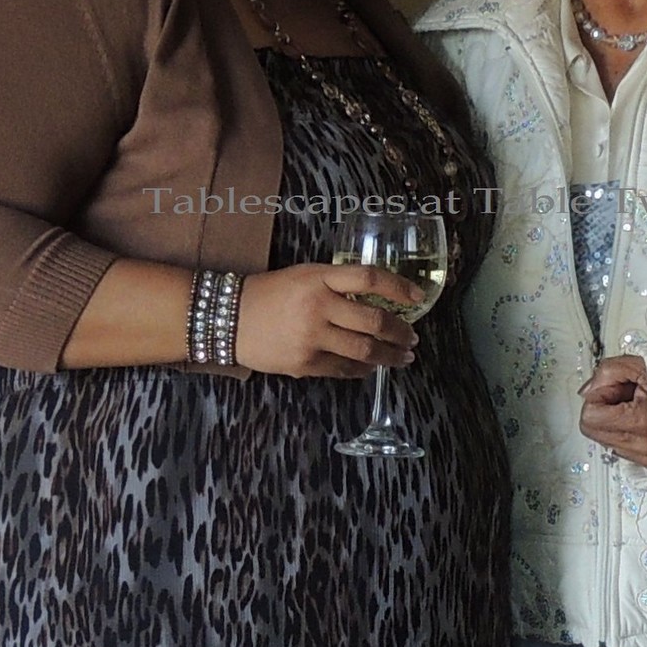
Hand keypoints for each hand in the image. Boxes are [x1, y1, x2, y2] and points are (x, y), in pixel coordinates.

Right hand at [237, 262, 420, 380]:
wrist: (228, 318)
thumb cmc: (269, 294)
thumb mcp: (303, 276)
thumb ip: (337, 286)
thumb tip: (377, 301)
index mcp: (318, 278)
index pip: (369, 278)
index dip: (399, 287)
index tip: (418, 297)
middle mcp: (318, 306)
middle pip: (374, 321)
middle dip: (400, 332)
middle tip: (412, 337)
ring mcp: (312, 338)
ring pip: (365, 351)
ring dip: (390, 356)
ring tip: (403, 357)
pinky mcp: (306, 364)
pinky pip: (346, 370)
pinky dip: (364, 369)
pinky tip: (372, 367)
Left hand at [579, 355, 646, 469]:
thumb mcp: (646, 365)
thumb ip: (610, 371)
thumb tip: (588, 388)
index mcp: (639, 423)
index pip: (590, 415)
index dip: (600, 395)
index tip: (620, 387)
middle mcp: (641, 448)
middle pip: (593, 430)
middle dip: (603, 408)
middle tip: (626, 396)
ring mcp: (646, 459)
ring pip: (607, 439)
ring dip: (616, 419)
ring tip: (641, 407)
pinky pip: (624, 447)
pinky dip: (628, 431)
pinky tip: (646, 420)